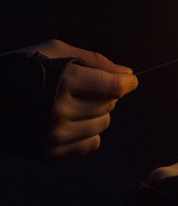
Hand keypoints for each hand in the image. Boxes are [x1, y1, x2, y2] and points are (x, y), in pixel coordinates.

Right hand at [15, 39, 138, 159]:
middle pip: (109, 105)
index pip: (113, 87)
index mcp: (62, 80)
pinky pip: (92, 144)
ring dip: (95, 114)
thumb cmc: (20, 69)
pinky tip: (69, 122)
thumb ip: (95, 61)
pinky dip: (87, 133)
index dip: (126, 83)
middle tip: (82, 89)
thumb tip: (128, 76)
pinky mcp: (49, 154)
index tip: (129, 82)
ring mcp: (54, 135)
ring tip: (73, 105)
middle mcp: (59, 110)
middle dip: (103, 95)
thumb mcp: (53, 51)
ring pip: (103, 125)